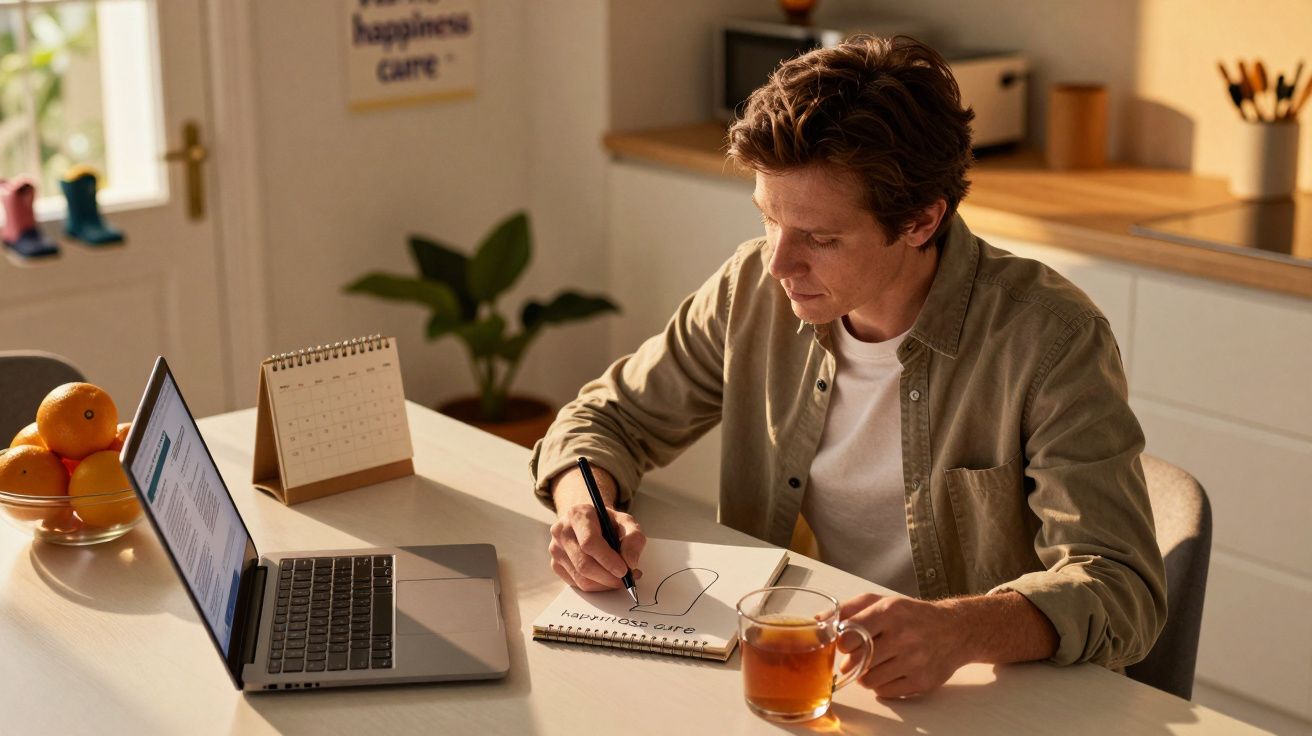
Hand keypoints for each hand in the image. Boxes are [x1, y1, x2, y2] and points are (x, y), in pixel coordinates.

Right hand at [547, 466, 646, 591]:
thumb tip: (630, 563)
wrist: (588, 522)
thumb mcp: (626, 521)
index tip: (624, 570)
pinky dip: (596, 586)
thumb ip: (634, 538)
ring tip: (619, 578)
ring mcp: (555, 549)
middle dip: (608, 577)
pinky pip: (576, 584)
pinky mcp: (555, 564)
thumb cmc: (607, 522)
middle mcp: (561, 531)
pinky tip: (606, 578)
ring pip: (580, 578)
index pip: (589, 542)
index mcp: (578, 515)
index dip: (608, 560)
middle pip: (584, 564)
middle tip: (626, 579)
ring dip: (604, 584)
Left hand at [836, 593, 970, 697]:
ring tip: (874, 664)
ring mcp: (914, 661)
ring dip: (865, 675)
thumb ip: (849, 609)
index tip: (845, 643)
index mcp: (890, 612)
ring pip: (869, 680)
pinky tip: (889, 672)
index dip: (842, 643)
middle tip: (856, 656)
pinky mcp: (921, 682)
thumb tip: (819, 620)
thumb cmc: (912, 615)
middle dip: (851, 661)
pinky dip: (881, 685)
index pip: (850, 635)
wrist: (954, 630)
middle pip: (857, 661)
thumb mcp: (882, 602)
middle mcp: (903, 636)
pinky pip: (885, 692)